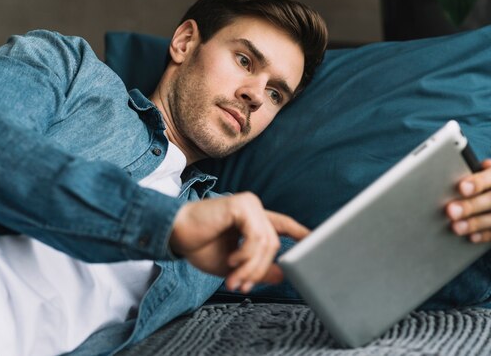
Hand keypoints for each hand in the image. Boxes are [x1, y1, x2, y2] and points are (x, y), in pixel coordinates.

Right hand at [169, 192, 309, 292]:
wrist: (174, 233)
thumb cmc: (199, 245)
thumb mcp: (233, 265)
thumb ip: (257, 269)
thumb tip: (282, 275)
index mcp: (252, 219)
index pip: (283, 224)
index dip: (301, 232)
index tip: (316, 240)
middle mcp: (254, 208)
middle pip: (273, 244)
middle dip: (259, 270)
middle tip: (241, 285)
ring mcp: (250, 205)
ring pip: (267, 243)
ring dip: (251, 266)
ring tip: (233, 277)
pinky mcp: (243, 205)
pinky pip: (257, 236)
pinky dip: (246, 255)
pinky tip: (232, 261)